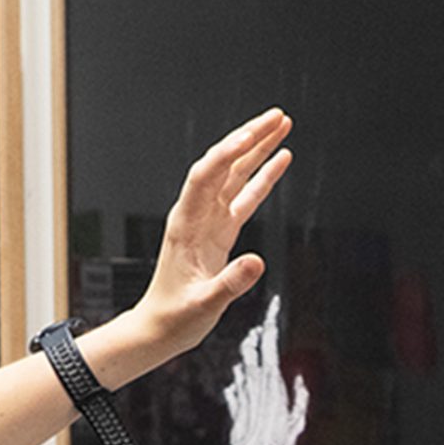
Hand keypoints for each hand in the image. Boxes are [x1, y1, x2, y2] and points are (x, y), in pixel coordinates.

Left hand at [131, 110, 294, 361]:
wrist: (160, 328)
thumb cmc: (175, 318)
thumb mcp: (203, 306)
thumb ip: (230, 284)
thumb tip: (257, 262)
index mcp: (185, 225)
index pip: (205, 177)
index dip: (227, 154)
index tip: (251, 136)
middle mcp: (196, 215)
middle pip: (224, 165)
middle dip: (249, 138)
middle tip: (277, 116)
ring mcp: (209, 220)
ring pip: (236, 175)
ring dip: (258, 150)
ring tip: (282, 126)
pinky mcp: (221, 231)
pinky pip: (245, 197)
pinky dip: (263, 178)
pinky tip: (280, 160)